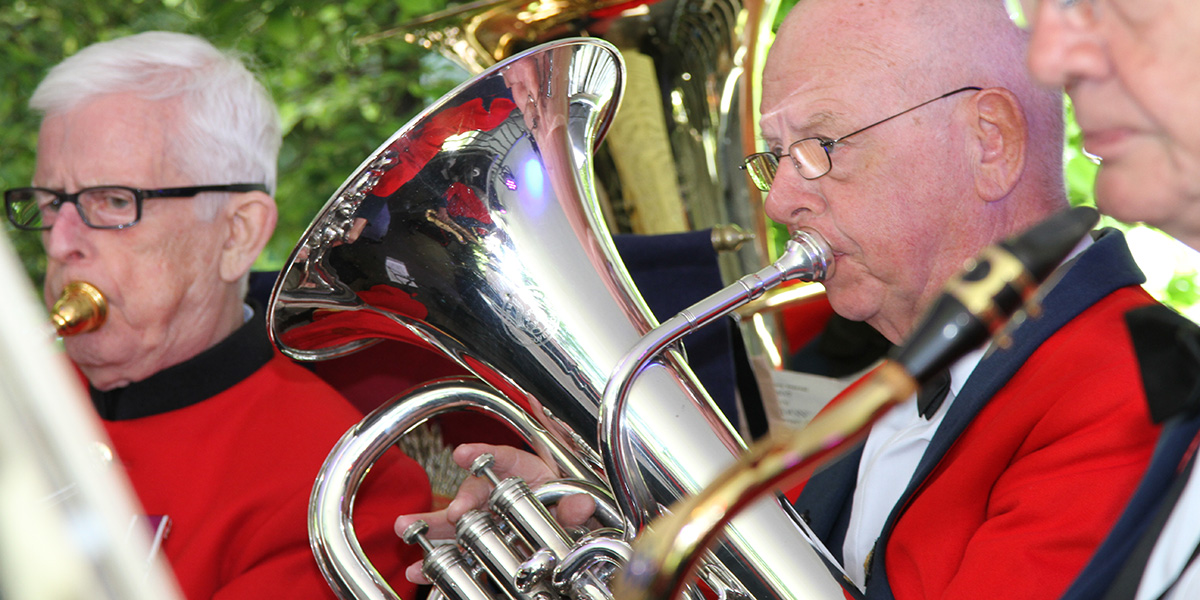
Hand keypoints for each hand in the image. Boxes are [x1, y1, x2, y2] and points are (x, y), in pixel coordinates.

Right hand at [394, 442, 595, 583]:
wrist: (556, 527)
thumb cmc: (559, 505)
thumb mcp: (568, 506)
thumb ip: (571, 507)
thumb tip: (581, 505)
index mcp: (521, 473)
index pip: (502, 458)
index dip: (482, 454)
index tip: (464, 455)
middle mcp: (496, 493)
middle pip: (472, 491)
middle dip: (459, 501)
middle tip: (453, 513)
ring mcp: (482, 518)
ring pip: (453, 520)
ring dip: (430, 526)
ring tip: (406, 529)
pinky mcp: (476, 544)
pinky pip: (453, 550)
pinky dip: (434, 561)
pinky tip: (417, 569)